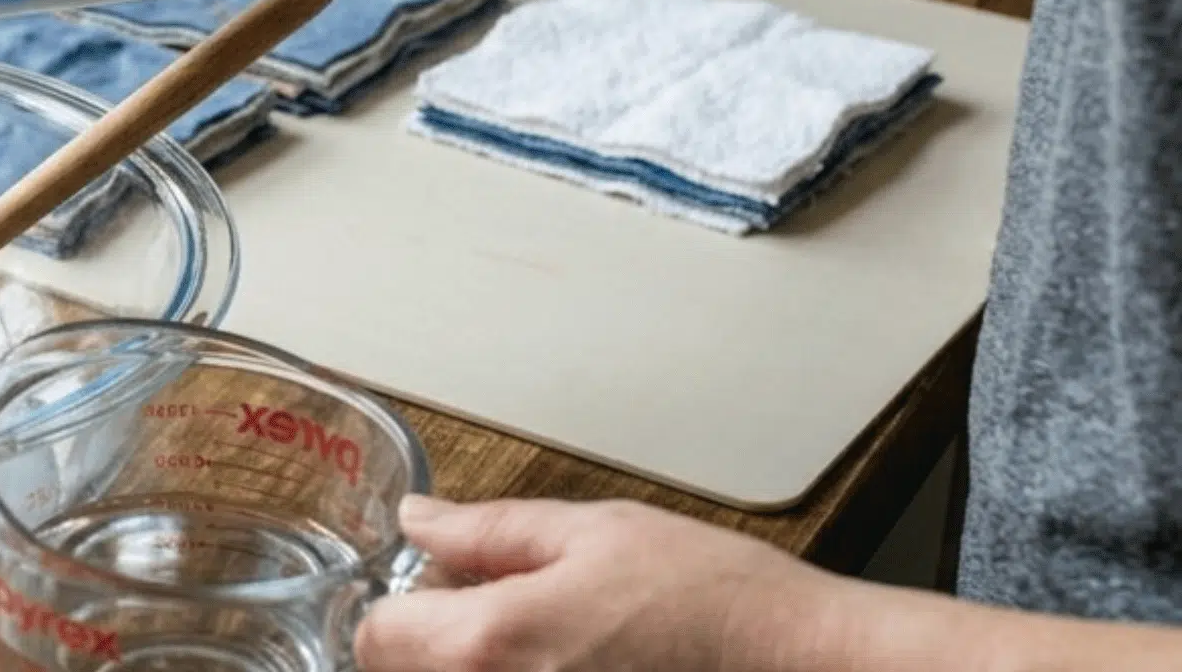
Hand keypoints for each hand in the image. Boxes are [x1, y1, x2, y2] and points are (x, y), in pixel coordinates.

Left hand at [355, 496, 843, 671]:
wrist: (805, 668)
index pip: (376, 638)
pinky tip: (577, 669)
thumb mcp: (597, 532)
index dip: (399, 606)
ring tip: (553, 647)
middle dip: (435, 644)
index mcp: (494, 644)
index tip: (437, 594)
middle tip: (502, 616)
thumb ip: (491, 531)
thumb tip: (420, 523)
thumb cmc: (719, 604)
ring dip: (478, 669)